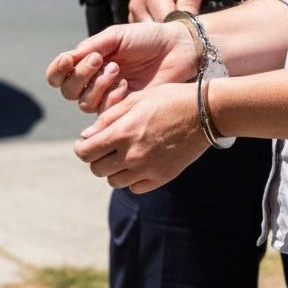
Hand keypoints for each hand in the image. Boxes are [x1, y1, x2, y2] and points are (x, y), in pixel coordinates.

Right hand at [46, 21, 197, 113]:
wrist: (175, 49)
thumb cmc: (147, 38)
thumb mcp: (115, 37)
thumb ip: (89, 47)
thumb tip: (67, 60)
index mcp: (89, 62)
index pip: (58, 74)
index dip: (58, 70)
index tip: (68, 59)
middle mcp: (94, 81)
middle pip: (68, 91)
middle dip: (80, 75)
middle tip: (100, 59)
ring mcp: (108, 97)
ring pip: (84, 103)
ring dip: (97, 85)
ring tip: (116, 69)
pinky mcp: (123, 110)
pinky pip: (104, 112)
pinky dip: (111, 97)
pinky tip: (125, 84)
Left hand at [73, 82, 207, 193]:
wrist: (205, 113)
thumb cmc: (168, 100)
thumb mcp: (135, 100)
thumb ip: (107, 119)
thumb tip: (87, 136)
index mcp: (121, 133)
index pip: (85, 152)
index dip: (83, 148)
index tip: (88, 143)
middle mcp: (131, 156)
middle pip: (97, 170)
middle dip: (98, 158)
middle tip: (107, 148)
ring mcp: (147, 170)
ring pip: (115, 182)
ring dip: (114, 170)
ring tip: (124, 156)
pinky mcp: (162, 178)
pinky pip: (135, 188)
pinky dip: (132, 179)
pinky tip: (140, 164)